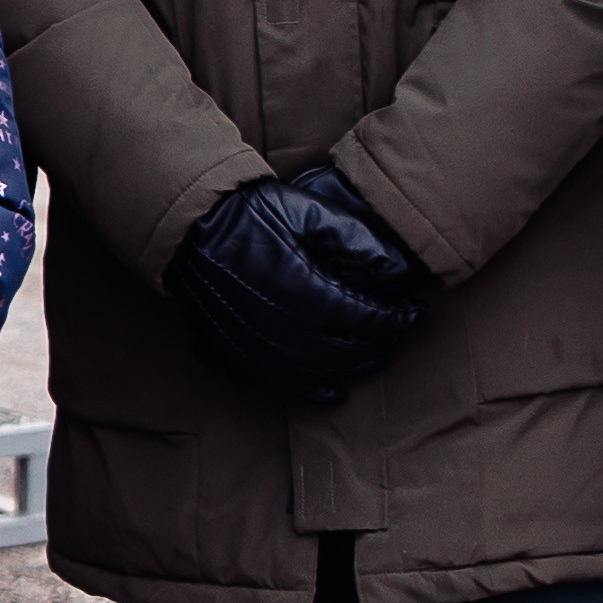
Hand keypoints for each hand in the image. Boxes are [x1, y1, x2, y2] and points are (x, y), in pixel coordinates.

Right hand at [170, 167, 429, 406]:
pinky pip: (287, 386)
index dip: (397, 317)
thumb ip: (354, 238)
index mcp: (304, 291)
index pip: (366, 317)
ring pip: (323, 374)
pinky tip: (336, 390)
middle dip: (381, 343)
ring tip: (377, 357)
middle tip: (398, 332)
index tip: (415, 310)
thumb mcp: (305, 210)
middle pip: (349, 350)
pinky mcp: (239, 359)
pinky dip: (317, 392)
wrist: (188, 231)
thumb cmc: (249, 214)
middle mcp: (284, 329)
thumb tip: (397, 270)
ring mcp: (260, 350)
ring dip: (355, 369)